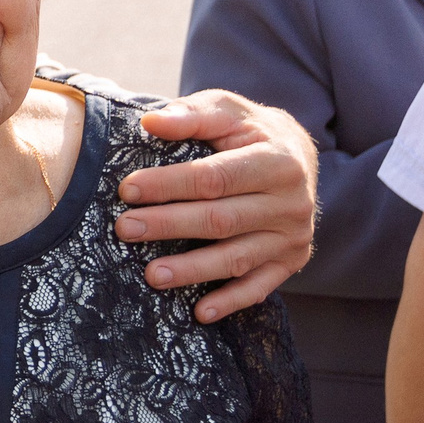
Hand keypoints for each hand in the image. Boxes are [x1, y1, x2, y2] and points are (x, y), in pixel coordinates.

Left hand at [117, 89, 319, 321]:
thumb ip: (193, 115)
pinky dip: (230, 301)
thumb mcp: (227, 110)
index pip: (215, 178)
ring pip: (236, 258)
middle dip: (169, 226)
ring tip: (151, 274)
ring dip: (192, 270)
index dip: (169, 185)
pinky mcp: (290, 261)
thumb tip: (152, 122)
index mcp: (278, 161)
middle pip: (221, 220)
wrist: (297, 154)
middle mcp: (292, 203)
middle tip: (126, 229)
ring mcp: (292, 237)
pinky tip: (200, 312)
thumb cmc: (250, 130)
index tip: (128, 189)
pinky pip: (259, 287)